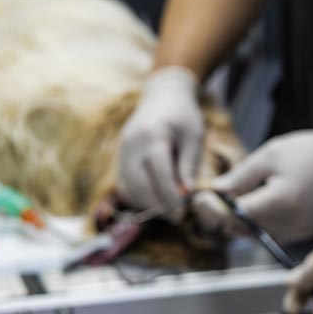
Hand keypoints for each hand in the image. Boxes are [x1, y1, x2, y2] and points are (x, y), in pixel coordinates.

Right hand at [117, 67, 203, 217]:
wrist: (161, 95)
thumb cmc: (183, 116)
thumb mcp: (193, 137)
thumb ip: (188, 166)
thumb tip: (186, 196)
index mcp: (153, 135)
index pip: (159, 174)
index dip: (170, 197)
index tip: (183, 213)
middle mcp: (132, 144)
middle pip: (139, 185)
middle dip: (157, 206)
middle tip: (177, 218)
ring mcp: (122, 151)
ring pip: (128, 189)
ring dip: (146, 205)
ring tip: (168, 211)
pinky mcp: (118, 158)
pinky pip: (124, 185)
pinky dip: (137, 198)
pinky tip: (154, 201)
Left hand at [193, 116, 312, 243]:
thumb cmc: (309, 151)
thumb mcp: (268, 156)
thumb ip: (239, 178)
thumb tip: (213, 192)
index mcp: (278, 203)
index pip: (232, 216)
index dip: (213, 207)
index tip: (202, 196)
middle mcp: (289, 224)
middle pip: (241, 230)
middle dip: (223, 215)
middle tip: (212, 197)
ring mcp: (298, 232)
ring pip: (255, 235)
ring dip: (240, 221)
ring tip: (234, 198)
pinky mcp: (304, 233)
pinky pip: (272, 234)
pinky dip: (259, 224)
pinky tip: (257, 204)